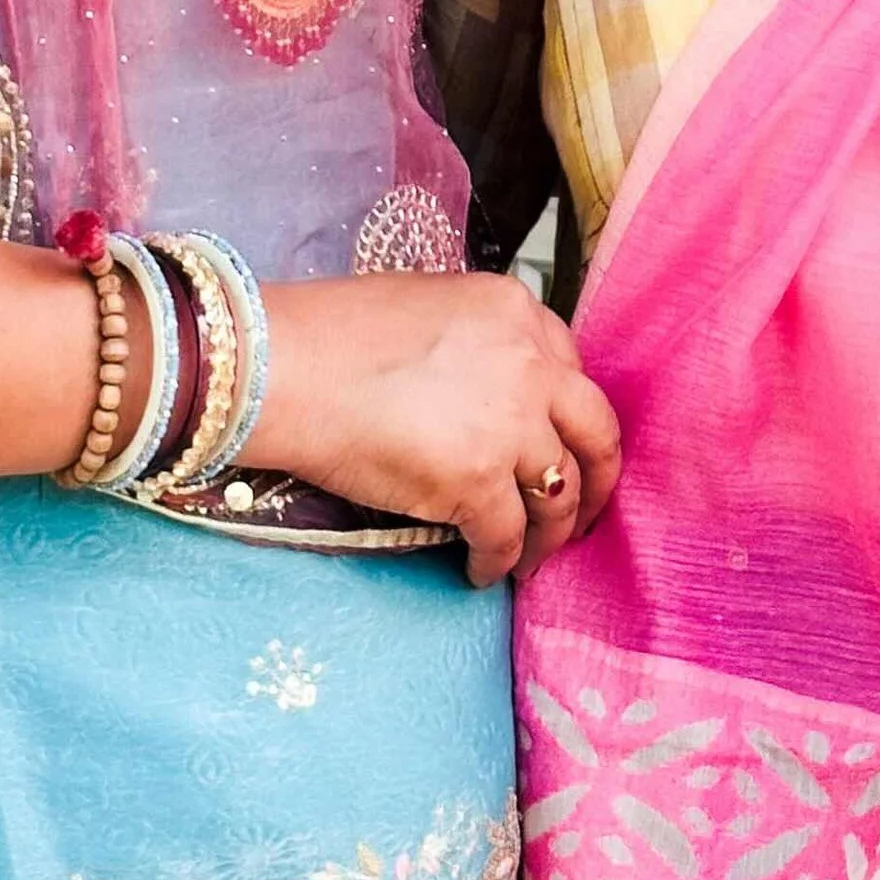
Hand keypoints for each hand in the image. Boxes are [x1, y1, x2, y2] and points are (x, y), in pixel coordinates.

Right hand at [248, 273, 621, 587]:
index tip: (562, 442)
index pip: (571, 369)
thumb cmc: (328, 335)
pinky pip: (508, 535)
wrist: (281, 368)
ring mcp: (510, 424)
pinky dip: (499, 561)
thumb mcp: (426, 308)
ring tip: (530, 557)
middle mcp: (530, 364)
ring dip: (550, 533)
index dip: (568, 416)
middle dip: (598, 480)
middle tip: (583, 512)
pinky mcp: (478, 481)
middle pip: (596, 432)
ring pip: (559, 493)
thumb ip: (474, 344)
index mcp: (515, 311)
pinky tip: (481, 571)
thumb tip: (481, 392)